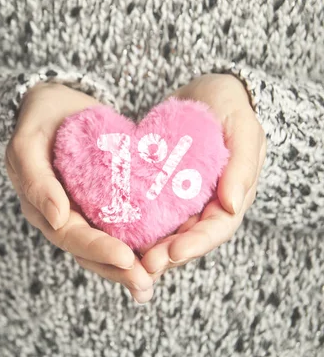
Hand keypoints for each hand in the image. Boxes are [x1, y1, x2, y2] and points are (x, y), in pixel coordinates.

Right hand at [5, 83, 153, 302]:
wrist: (58, 102)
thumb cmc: (39, 117)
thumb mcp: (27, 143)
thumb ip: (35, 179)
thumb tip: (57, 219)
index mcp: (41, 208)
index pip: (69, 236)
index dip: (97, 250)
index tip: (127, 258)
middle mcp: (63, 216)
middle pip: (89, 251)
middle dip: (118, 270)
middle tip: (146, 282)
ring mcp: (84, 211)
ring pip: (107, 245)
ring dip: (130, 266)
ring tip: (156, 279)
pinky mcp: (105, 202)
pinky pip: (123, 225)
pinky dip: (142, 239)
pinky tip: (167, 248)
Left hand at [142, 74, 266, 282]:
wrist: (206, 91)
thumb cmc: (230, 106)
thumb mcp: (244, 129)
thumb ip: (243, 165)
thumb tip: (233, 204)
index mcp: (230, 197)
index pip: (215, 229)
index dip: (196, 244)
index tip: (172, 252)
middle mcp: (205, 205)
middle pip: (187, 238)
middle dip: (166, 255)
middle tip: (142, 266)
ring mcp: (181, 199)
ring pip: (164, 230)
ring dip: (147, 247)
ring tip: (125, 259)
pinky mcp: (158, 189)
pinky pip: (146, 210)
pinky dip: (133, 224)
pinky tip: (112, 233)